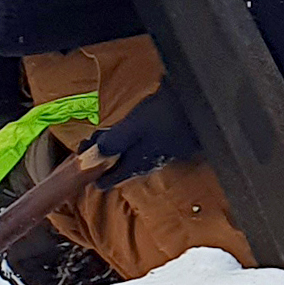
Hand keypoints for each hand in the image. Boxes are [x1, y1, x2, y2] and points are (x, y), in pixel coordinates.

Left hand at [85, 94, 200, 185]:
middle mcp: (148, 162)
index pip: (110, 179)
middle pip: (120, 167)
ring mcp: (160, 152)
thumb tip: (93, 155)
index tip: (81, 162)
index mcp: (137, 162)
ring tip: (105, 137)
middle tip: (88, 144)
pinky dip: (131, 141)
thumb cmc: (166, 115)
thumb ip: (115, 141)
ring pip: (132, 157)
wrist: (201, 105)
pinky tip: (131, 131)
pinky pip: (144, 147)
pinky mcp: (170, 142)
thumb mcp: (134, 126)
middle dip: (103, 158)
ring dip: (116, 149)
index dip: (93, 173)